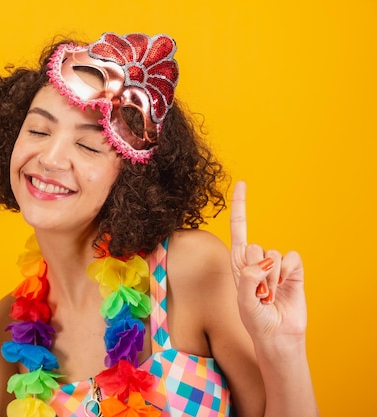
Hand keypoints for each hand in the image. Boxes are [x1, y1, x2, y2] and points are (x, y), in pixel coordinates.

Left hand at [230, 181, 307, 343]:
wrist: (278, 335)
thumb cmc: (255, 320)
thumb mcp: (243, 301)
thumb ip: (247, 279)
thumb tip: (260, 261)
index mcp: (238, 263)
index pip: (238, 229)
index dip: (240, 206)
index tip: (242, 184)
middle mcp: (255, 260)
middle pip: (254, 246)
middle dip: (256, 271)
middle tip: (257, 293)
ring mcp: (275, 265)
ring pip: (273, 253)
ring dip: (271, 278)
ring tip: (269, 295)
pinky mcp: (293, 270)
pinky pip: (291, 258)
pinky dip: (287, 273)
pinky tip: (284, 287)